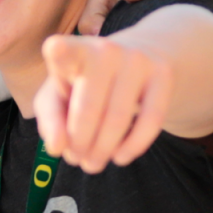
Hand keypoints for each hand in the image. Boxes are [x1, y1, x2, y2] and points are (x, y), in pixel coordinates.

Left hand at [33, 35, 172, 172]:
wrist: (135, 57)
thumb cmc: (85, 82)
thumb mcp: (58, 95)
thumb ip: (50, 120)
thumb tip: (57, 148)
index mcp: (73, 51)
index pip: (64, 50)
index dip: (59, 51)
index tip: (55, 48)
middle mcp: (105, 50)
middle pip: (88, 108)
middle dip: (79, 143)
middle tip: (76, 160)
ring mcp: (136, 60)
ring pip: (118, 118)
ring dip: (102, 150)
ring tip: (92, 164)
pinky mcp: (163, 74)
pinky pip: (151, 120)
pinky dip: (133, 146)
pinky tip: (120, 157)